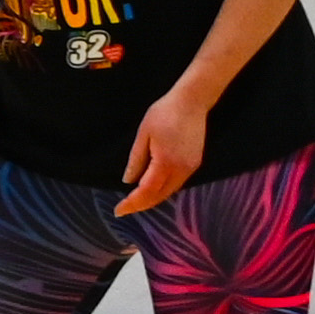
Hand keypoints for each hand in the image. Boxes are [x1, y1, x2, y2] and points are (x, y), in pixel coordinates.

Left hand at [118, 76, 212, 213]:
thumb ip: (136, 160)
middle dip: (142, 204)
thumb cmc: (163, 114)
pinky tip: (154, 188)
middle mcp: (181, 170)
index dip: (133, 203)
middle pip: (160, 195)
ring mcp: (191, 168)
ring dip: (154, 198)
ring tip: (136, 201)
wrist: (191, 102)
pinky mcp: (195, 163)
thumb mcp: (143, 134)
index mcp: (165, 163)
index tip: (118, 211)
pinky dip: (165, 189)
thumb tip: (128, 181)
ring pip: (171, 191)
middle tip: (124, 209)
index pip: (147, 191)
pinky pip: (178, 183)